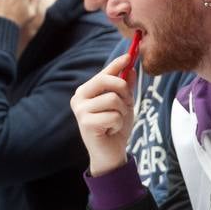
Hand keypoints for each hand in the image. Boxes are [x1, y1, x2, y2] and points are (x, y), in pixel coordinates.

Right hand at [70, 53, 135, 174]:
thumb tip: (131, 69)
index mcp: (86, 91)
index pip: (103, 73)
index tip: (129, 55)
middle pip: (106, 81)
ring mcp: (80, 110)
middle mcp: (79, 98)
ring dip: (122, 111)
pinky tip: (111, 130)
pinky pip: (114, 115)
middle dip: (123, 90)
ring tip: (116, 121)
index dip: (116, 64)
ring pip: (113, 99)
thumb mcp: (124, 105)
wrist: (110, 153)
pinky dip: (118, 124)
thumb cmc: (115, 127)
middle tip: (127, 103)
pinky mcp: (86, 123)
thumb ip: (125, 88)